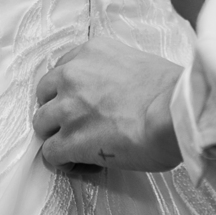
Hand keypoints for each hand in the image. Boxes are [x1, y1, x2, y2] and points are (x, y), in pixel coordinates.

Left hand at [33, 36, 182, 172]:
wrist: (175, 112)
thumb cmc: (171, 91)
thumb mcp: (138, 62)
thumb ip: (115, 72)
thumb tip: (116, 92)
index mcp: (92, 51)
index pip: (62, 69)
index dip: (70, 90)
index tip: (82, 103)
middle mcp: (73, 75)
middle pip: (44, 93)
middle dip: (57, 109)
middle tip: (76, 124)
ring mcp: (68, 108)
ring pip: (41, 123)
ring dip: (57, 135)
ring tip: (77, 146)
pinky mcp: (70, 140)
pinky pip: (50, 153)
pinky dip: (62, 161)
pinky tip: (79, 162)